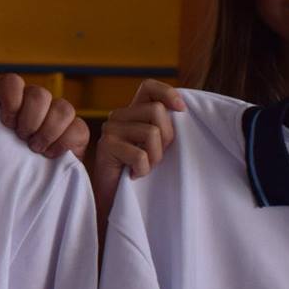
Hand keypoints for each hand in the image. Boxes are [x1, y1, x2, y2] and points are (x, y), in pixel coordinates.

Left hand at [0, 70, 89, 160]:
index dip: (12, 100)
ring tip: (35, 149)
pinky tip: (50, 154)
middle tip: (22, 138)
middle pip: (39, 94)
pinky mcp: (76, 132)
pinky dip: (64, 143)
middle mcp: (36, 102)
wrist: (18, 187)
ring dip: (47, 131)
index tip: (7, 123)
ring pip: (63, 107)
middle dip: (30, 120)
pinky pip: (78, 127)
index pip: (13, 81)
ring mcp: (58, 115)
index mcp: (12, 98)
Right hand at [92, 80, 187, 225]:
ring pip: (151, 133)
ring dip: (155, 157)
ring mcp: (110, 130)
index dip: (168, 93)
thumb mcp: (156, 145)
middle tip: (154, 158)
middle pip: (157, 111)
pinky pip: (141, 155)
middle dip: (166, 138)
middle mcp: (118, 116)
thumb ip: (163, 125)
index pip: (148, 87)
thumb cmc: (138, 173)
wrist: (114, 202)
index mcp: (132, 112)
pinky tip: (133, 175)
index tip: (182, 111)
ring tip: (143, 168)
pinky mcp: (106, 146)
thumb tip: (182, 110)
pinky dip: (143, 170)